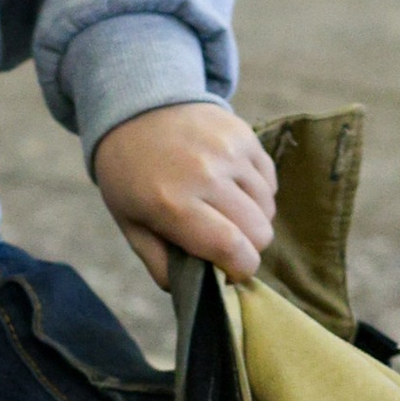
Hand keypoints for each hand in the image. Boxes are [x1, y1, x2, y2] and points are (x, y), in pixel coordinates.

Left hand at [92, 101, 277, 288]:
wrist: (136, 109)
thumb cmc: (130, 176)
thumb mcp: (131, 224)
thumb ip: (161, 265)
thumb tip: (198, 292)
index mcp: (173, 203)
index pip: (232, 249)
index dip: (240, 270)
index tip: (230, 271)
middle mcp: (206, 174)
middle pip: (259, 232)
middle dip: (247, 247)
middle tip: (224, 241)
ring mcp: (229, 151)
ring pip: (268, 208)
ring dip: (253, 219)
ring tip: (224, 210)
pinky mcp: (244, 135)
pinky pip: (269, 181)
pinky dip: (256, 192)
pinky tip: (230, 186)